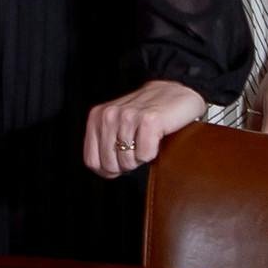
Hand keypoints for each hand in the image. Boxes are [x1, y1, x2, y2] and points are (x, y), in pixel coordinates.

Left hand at [83, 79, 206, 180]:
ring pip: (128, 162)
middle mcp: (109, 115)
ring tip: (147, 141)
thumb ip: (104, 145)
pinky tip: (157, 138)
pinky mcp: (148, 120)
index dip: (107, 170)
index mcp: (96, 117)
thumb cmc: (146, 116)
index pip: (91, 161)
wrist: (175, 94)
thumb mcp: (116, 126)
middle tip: (137, 149)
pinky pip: (145, 156)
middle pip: (109, 165)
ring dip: (141, 158)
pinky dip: (153, 153)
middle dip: (126, 165)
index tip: (121, 162)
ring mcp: (128, 116)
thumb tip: (105, 172)